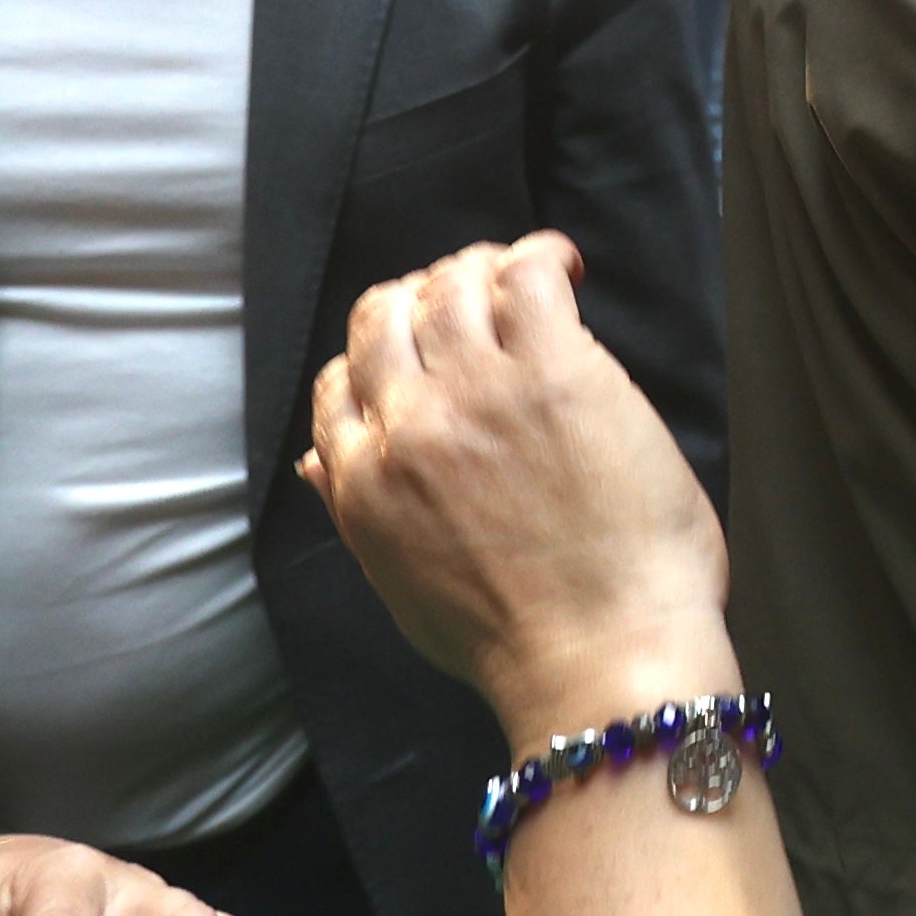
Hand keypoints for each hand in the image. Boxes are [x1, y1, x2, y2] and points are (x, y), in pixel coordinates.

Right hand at [301, 236, 735, 743]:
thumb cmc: (515, 640)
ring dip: (482, 271)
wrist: (600, 659)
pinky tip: (566, 270)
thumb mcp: (403, 587)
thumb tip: (315, 460)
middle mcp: (406, 425)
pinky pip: (527, 274)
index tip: (421, 348)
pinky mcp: (554, 369)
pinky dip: (541, 256)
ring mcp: (478, 390)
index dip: (377, 352)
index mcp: (363, 483)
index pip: (337, 380)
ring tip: (524, 281)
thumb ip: (356, 513)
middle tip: (473, 302)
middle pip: (384, 315)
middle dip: (421, 297)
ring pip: (451, 283)